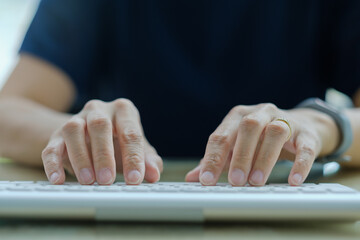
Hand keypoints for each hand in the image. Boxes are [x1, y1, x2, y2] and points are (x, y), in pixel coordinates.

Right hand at [42, 99, 162, 184]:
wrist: (90, 136)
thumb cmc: (119, 143)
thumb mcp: (137, 149)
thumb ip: (148, 160)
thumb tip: (155, 174)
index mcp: (123, 110)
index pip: (131, 132)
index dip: (133, 157)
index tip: (135, 179)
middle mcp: (99, 110)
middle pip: (101, 126)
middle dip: (104, 154)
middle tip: (107, 180)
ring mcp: (76, 119)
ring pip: (73, 131)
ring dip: (80, 157)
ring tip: (88, 181)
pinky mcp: (56, 134)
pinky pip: (51, 146)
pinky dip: (53, 164)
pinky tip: (58, 180)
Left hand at [186, 103, 338, 185]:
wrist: (300, 126)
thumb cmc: (260, 138)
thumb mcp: (236, 146)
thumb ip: (216, 160)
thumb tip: (193, 178)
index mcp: (238, 116)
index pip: (221, 136)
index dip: (213, 158)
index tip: (206, 180)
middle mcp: (260, 113)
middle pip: (248, 127)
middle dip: (240, 155)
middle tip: (235, 181)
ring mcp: (285, 120)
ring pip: (275, 132)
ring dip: (264, 158)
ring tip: (256, 182)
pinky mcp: (306, 134)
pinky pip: (304, 147)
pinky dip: (299, 164)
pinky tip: (293, 181)